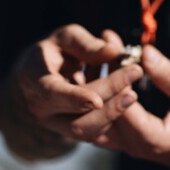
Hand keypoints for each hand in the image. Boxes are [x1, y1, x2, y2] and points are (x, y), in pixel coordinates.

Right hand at [0, 25, 142, 160]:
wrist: (41, 75)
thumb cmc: (54, 51)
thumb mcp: (65, 38)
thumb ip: (86, 44)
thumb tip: (113, 51)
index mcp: (35, 81)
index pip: (52, 94)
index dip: (74, 98)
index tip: (96, 101)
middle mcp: (42, 109)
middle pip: (76, 116)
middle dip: (107, 99)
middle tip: (134, 74)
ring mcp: (56, 124)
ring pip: (86, 130)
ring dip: (113, 113)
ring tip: (132, 92)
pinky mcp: (71, 131)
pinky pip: (93, 132)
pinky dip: (111, 116)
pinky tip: (124, 97)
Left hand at [96, 43, 169, 169]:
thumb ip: (168, 76)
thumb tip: (145, 52)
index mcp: (151, 138)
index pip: (121, 106)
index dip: (114, 76)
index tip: (113, 49)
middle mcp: (133, 146)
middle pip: (100, 113)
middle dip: (98, 77)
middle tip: (99, 47)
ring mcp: (126, 146)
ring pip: (93, 121)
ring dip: (92, 90)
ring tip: (93, 60)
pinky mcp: (124, 142)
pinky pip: (100, 123)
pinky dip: (96, 100)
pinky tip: (97, 76)